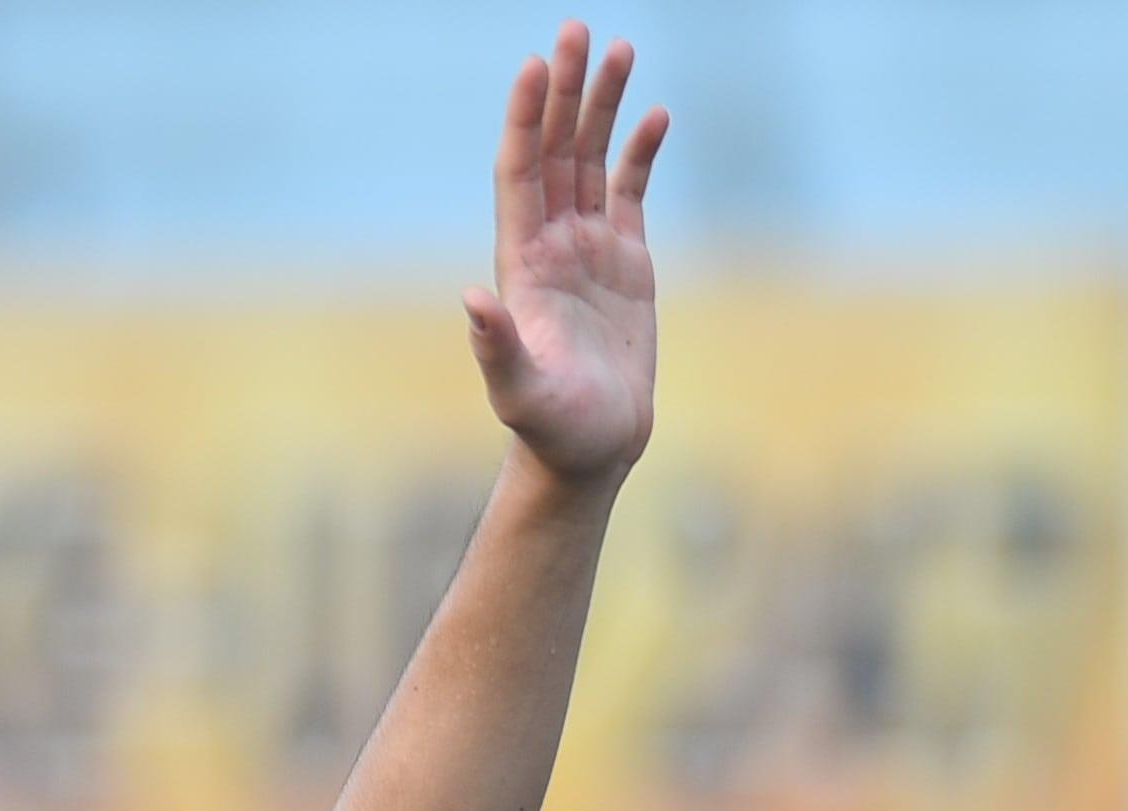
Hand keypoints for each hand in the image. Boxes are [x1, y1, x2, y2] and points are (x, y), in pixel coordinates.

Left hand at [465, 25, 663, 488]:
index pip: (519, 170)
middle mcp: (551, 242)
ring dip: (602, 105)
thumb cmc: (552, 427)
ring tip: (619, 49)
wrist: (592, 450)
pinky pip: (631, 191)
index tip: (534, 65)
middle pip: (554, 148)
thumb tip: (473, 300)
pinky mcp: (626, 262)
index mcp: (522, 260)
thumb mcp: (519, 391)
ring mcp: (588, 248)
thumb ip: (497, 346)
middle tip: (576, 28)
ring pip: (591, 159)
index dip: (523, 118)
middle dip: (565, 90)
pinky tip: (654, 115)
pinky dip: (640, 152)